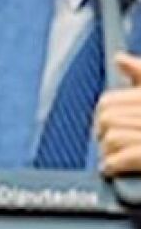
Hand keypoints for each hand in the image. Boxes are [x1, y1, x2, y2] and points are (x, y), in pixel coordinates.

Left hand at [97, 54, 140, 174]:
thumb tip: (120, 59)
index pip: (109, 102)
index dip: (103, 116)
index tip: (106, 127)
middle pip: (107, 120)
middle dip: (103, 136)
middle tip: (110, 146)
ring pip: (113, 139)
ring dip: (108, 153)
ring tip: (114, 160)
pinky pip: (125, 158)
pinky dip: (113, 165)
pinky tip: (112, 170)